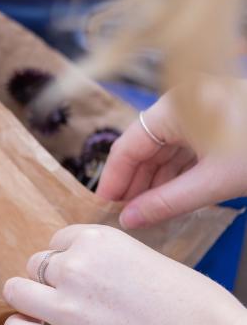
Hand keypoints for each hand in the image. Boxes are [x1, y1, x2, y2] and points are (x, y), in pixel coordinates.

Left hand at [2, 225, 246, 324]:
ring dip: (28, 303)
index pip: (58, 242)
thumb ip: (109, 263)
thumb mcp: (149, 260)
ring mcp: (66, 309)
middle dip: (48, 281)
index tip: (83, 278)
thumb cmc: (196, 308)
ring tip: (47, 317)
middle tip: (71, 301)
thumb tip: (86, 275)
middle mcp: (75, 268)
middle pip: (34, 265)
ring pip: (17, 293)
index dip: (69, 261)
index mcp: (98, 240)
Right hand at [97, 83, 246, 228]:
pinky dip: (178, 173)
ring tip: (148, 214)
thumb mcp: (213, 182)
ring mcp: (202, 111)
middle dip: (135, 184)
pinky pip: (187, 148)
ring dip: (157, 181)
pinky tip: (173, 198)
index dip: (113, 181)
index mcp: (174, 107)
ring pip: (167, 149)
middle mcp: (183, 103)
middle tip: (125, 218)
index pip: (127, 146)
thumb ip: (166, 203)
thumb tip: (130, 221)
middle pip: (145, 147)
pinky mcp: (219, 122)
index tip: (105, 210)